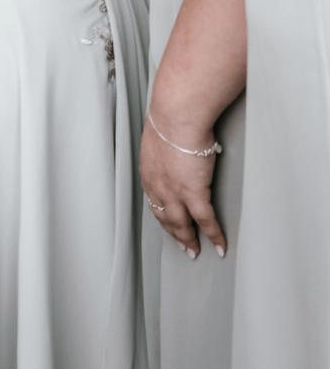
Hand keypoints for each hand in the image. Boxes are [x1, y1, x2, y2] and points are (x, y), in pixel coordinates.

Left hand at [141, 108, 225, 257]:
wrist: (176, 117)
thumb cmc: (171, 120)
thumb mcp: (161, 139)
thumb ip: (167, 149)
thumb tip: (177, 147)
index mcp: (149, 174)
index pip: (155, 202)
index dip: (163, 216)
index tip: (170, 224)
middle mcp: (157, 187)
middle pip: (165, 218)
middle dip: (174, 234)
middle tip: (183, 246)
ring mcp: (174, 193)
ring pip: (181, 225)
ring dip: (189, 240)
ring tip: (196, 251)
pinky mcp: (194, 193)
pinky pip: (205, 221)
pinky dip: (213, 236)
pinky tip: (219, 245)